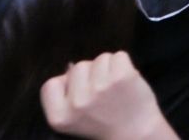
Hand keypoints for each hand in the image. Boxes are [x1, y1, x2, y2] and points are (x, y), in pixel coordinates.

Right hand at [40, 51, 175, 139]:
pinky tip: (127, 81)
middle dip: (91, 74)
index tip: (80, 93)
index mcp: (60, 117)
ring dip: (109, 69)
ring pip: (100, 58)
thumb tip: (69, 66)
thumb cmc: (105, 124)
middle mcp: (77, 103)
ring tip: (116, 88)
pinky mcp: (121, 77)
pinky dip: (125, 64)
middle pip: (78, 66)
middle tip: (103, 93)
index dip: (66, 85)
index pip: (50, 85)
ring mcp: (99, 88)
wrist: (137, 135)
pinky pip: (119, 56)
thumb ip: (67, 96)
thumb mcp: (76, 118)